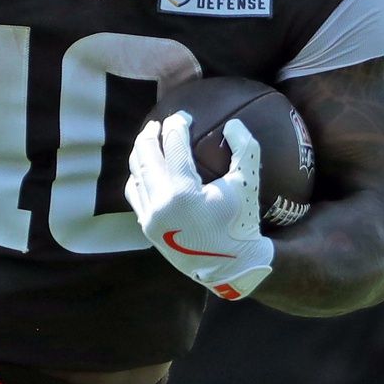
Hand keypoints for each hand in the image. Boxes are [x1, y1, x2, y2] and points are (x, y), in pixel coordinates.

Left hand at [126, 112, 273, 300]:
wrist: (230, 267)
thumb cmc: (241, 224)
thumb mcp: (248, 186)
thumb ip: (245, 150)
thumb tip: (234, 124)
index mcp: (183, 193)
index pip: (172, 146)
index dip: (177, 125)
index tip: (184, 116)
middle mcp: (160, 204)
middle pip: (145, 155)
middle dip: (151, 133)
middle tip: (160, 122)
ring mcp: (150, 217)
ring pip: (136, 173)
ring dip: (141, 152)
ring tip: (150, 139)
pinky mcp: (147, 227)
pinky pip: (135, 193)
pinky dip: (138, 175)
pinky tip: (148, 168)